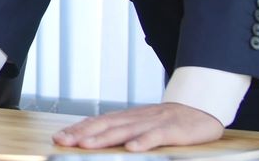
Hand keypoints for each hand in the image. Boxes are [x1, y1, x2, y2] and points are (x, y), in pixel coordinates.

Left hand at [52, 102, 223, 150]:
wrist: (200, 109)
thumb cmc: (167, 120)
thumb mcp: (139, 123)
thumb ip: (118, 129)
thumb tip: (92, 137)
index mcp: (126, 117)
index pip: (96, 122)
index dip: (77, 129)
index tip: (58, 136)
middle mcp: (135, 118)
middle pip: (104, 125)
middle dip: (81, 133)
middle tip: (62, 140)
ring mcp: (152, 123)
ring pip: (124, 130)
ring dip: (103, 138)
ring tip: (86, 145)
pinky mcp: (171, 130)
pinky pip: (155, 136)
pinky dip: (142, 142)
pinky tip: (131, 148)